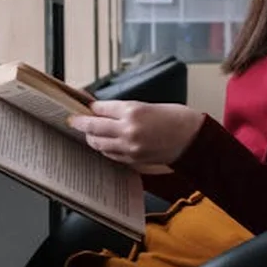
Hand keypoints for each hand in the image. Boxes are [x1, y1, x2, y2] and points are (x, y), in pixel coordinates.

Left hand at [68, 101, 204, 166]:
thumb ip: (124, 110)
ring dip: (91, 138)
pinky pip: (111, 155)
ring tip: (89, 133)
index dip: (89, 107)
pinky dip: (105, 148)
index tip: (82, 107)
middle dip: (80, 123)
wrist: (193, 139)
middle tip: (73, 120)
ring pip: (98, 143)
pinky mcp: (133, 160)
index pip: (100, 108)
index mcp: (133, 110)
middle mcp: (128, 129)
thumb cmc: (175, 118)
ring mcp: (130, 147)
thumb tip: (102, 111)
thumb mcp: (148, 106)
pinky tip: (104, 144)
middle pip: (93, 126)